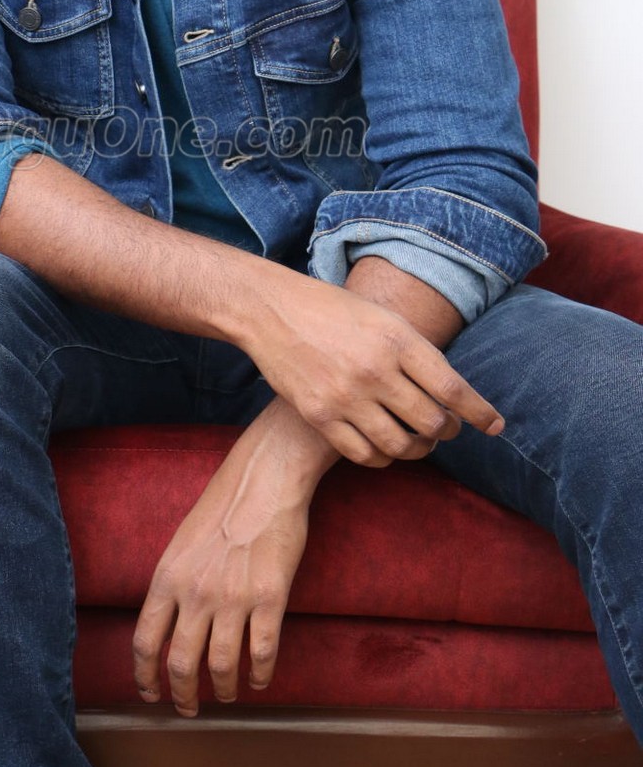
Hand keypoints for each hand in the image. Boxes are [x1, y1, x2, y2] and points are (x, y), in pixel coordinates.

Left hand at [132, 399, 336, 717]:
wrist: (263, 481)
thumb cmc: (222, 507)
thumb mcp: (181, 543)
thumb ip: (174, 584)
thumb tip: (169, 624)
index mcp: (168, 578)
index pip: (145, 642)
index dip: (145, 677)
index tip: (150, 694)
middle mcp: (196, 593)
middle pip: (180, 663)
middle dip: (182, 695)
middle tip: (189, 707)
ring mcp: (233, 598)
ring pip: (221, 667)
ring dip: (223, 690)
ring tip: (228, 695)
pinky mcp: (270, 598)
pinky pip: (262, 654)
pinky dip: (261, 676)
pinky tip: (260, 680)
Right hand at [237, 264, 503, 467]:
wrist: (271, 310)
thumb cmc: (332, 309)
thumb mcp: (382, 316)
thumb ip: (415, 351)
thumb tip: (449, 391)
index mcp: (396, 338)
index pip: (453, 388)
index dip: (480, 413)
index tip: (495, 426)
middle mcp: (375, 369)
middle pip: (432, 422)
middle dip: (447, 431)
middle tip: (446, 428)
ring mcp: (346, 395)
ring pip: (402, 445)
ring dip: (418, 448)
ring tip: (417, 440)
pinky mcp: (320, 415)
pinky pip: (365, 455)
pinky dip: (384, 457)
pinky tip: (385, 446)